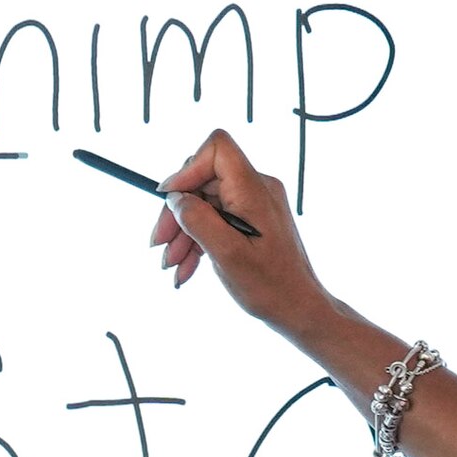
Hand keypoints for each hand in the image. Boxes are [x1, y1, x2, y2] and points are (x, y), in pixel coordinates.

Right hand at [154, 131, 329, 337]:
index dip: (187, 170)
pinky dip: (197, 240)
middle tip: (160, 245)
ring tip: (171, 266)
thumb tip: (175, 199)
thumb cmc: (271, 286)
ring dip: (183, 233)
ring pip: (204, 203)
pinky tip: (185, 268)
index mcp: (254, 190)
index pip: (216, 149)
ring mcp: (253, 204)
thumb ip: (198, 220)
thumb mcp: (226, 254)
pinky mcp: (250, 219)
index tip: (170, 201)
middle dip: (177, 212)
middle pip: (202, 180)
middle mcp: (255, 188)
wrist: (297, 308)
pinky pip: (215, 219)